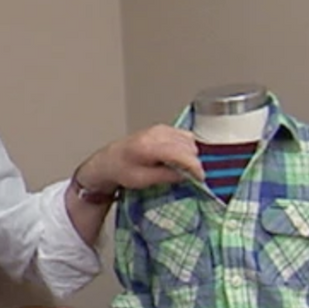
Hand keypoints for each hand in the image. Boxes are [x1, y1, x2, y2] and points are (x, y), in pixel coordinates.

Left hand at [77, 124, 202, 191]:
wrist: (108, 161)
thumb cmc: (122, 171)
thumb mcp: (144, 180)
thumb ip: (167, 176)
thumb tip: (188, 175)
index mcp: (149, 147)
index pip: (182, 154)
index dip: (194, 168)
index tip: (200, 179)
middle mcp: (156, 133)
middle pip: (188, 146)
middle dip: (192, 163)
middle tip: (188, 177)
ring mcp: (160, 128)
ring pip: (189, 140)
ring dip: (189, 155)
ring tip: (180, 168)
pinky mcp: (162, 127)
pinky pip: (183, 135)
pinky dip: (186, 147)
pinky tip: (177, 157)